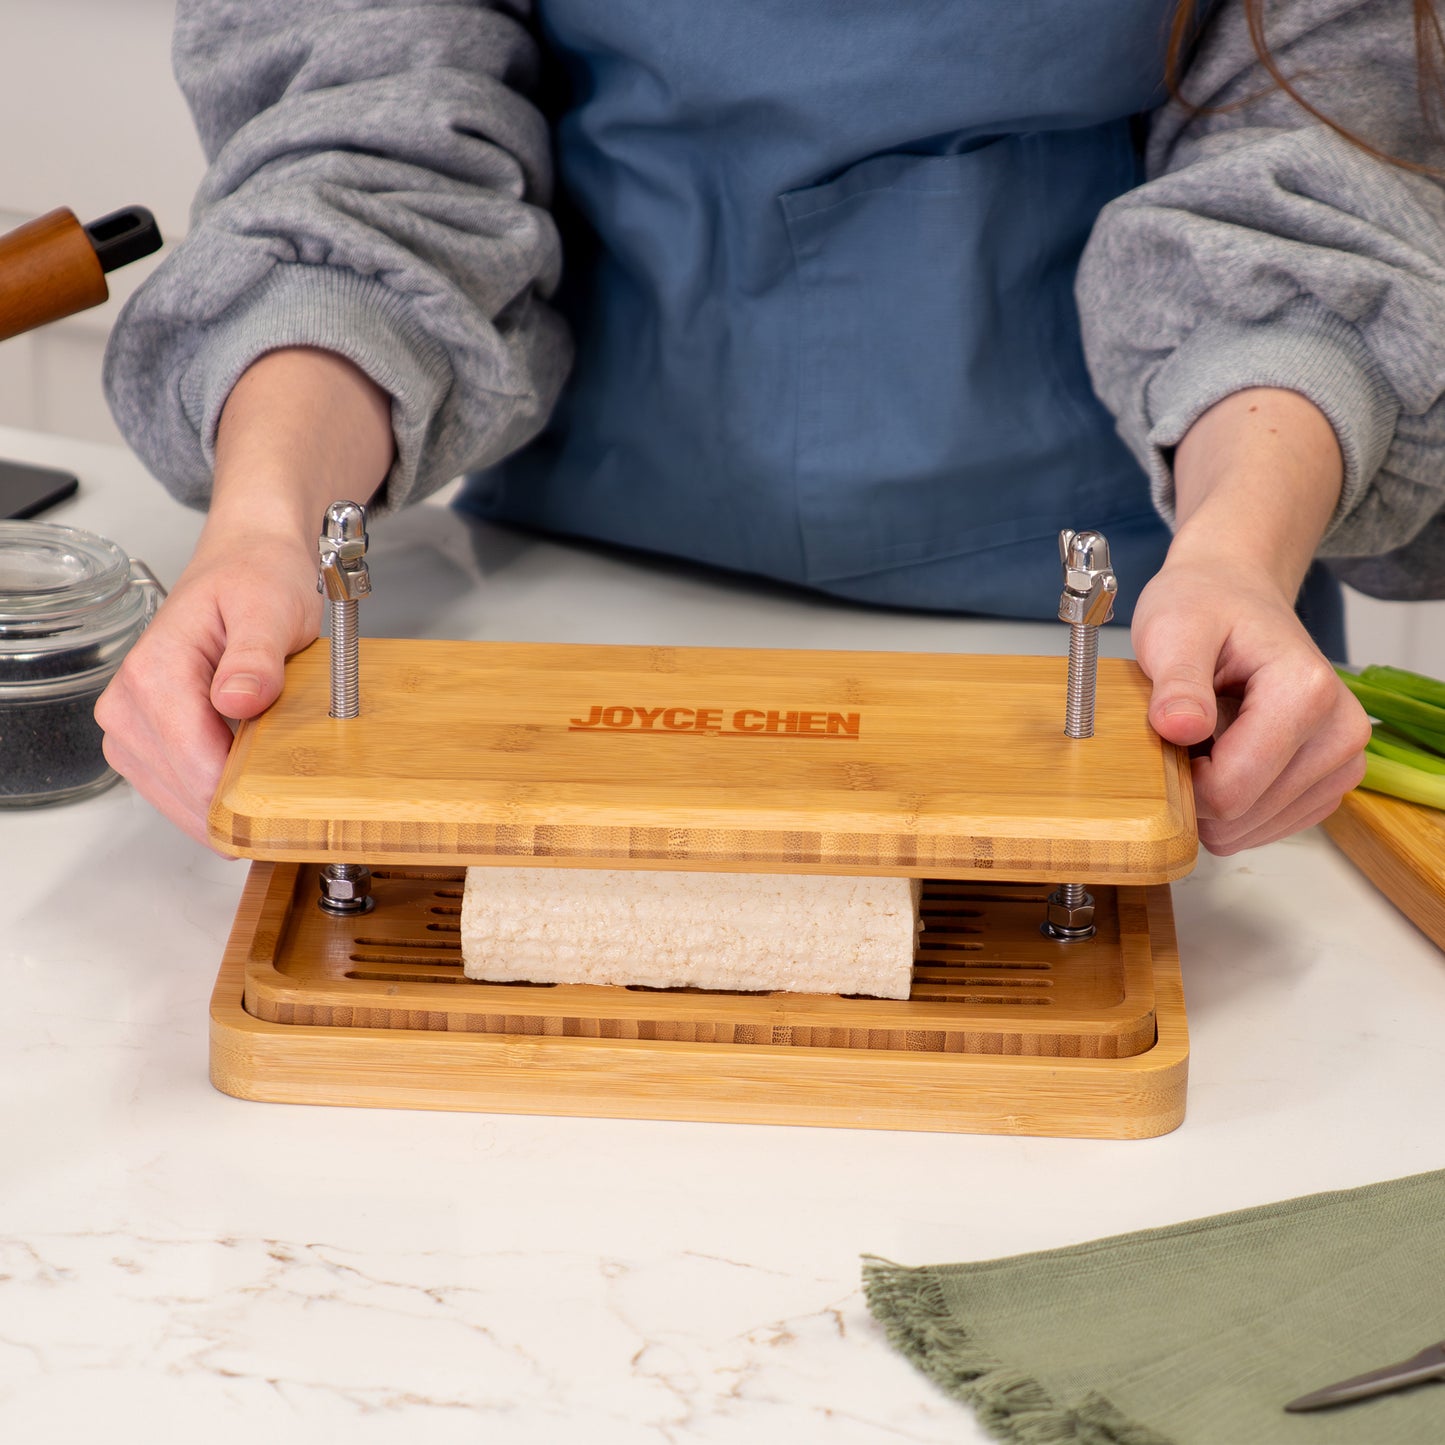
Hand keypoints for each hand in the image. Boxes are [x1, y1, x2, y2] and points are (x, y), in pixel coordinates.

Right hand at [95, 527, 320, 847]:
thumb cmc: (257, 579)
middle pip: (186, 792)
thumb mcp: (271, 608)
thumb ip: (255, 657)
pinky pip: (175, 792)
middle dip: (239, 802)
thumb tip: (238, 700)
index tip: (290, 802)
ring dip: (225, 804)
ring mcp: (127, 726)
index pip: (196, 766)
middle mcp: (126, 703)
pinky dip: (212, 796)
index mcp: (154, 673)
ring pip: (179, 801)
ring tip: (271, 780)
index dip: (246, 794)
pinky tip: (244, 782)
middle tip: (292, 790)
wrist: (244, 562)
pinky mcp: (140, 741)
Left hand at [1132, 558, 1368, 853]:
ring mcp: (1343, 760)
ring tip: (1207, 737)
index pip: (1231, 790)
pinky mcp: (1332, 780)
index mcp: (1307, 693)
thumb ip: (1176, 682)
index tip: (1163, 740)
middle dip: (1196, 789)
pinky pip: (1268, 825)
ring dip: (1215, 795)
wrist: (1236, 593)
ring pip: (1253, 828)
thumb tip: (1179, 729)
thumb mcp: (1173, 630)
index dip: (1180, 781)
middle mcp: (1341, 731)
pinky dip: (1236, 801)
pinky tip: (1225, 753)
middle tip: (1183, 733)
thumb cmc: (1205, 607)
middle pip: (1243, 815)